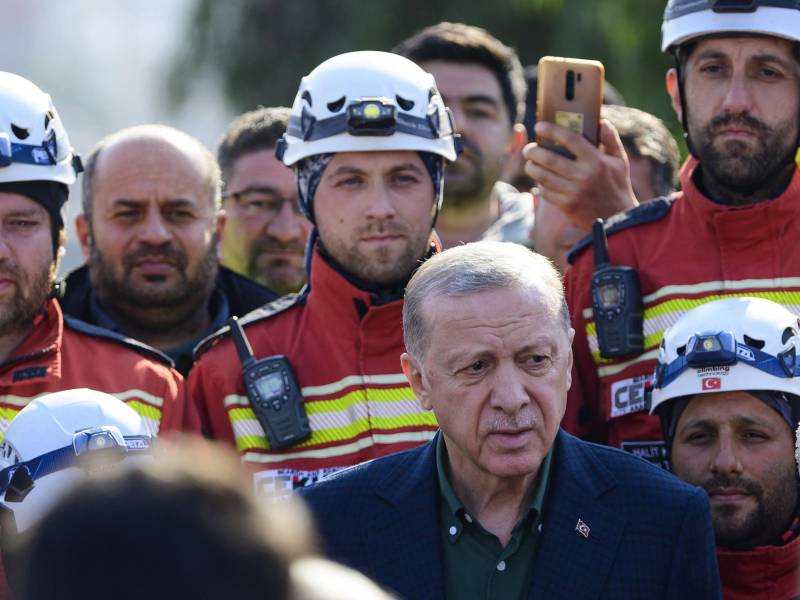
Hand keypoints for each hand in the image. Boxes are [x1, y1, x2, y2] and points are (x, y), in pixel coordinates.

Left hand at [523, 119, 637, 229]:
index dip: (551, 130)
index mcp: (596, 160)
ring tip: (530, 163)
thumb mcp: (619, 161)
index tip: (539, 126)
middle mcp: (583, 175)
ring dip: (531, 167)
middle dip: (533, 151)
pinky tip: (541, 179)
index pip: (569, 139)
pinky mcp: (567, 206)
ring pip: (542, 176)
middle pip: (548, 158)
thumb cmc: (617, 185)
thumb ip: (610, 139)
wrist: (617, 218)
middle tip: (529, 149)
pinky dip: (540, 184)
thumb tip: (600, 121)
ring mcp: (573, 192)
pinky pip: (545, 191)